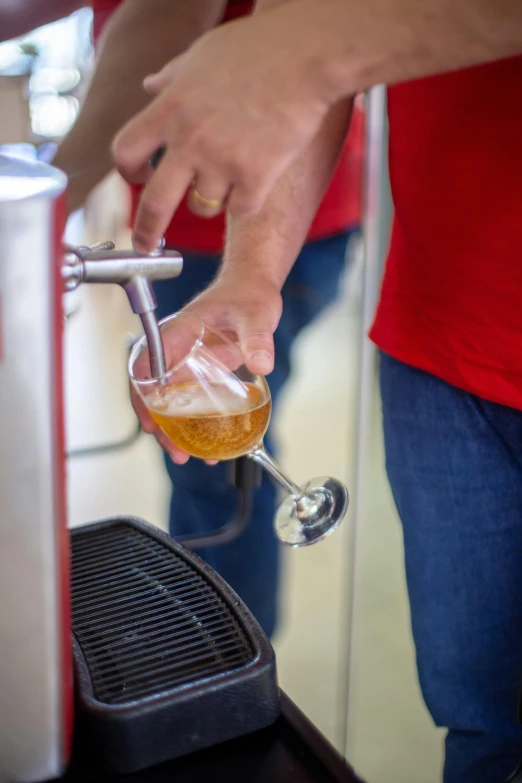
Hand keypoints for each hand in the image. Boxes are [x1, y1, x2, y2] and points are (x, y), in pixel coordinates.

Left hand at [112, 3, 334, 252]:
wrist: (307, 55)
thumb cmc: (259, 47)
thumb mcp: (202, 55)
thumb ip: (172, 77)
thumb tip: (150, 86)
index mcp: (169, 109)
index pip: (126, 152)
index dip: (128, 172)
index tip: (138, 179)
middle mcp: (190, 141)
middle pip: (154, 204)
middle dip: (145, 231)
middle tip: (144, 244)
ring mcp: (222, 163)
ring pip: (203, 207)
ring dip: (213, 198)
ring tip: (232, 173)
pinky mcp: (256, 178)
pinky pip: (242, 208)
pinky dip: (248, 200)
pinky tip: (259, 176)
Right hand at [130, 274, 282, 462]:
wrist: (253, 287)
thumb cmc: (247, 293)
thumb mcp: (256, 314)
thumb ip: (257, 338)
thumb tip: (261, 363)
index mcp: (178, 332)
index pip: (147, 365)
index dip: (143, 396)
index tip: (151, 421)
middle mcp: (176, 350)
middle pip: (154, 392)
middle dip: (159, 424)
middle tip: (176, 451)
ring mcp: (187, 362)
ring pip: (170, 401)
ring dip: (176, 429)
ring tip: (191, 455)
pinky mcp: (200, 371)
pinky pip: (189, 400)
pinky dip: (194, 421)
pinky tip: (208, 441)